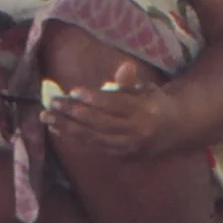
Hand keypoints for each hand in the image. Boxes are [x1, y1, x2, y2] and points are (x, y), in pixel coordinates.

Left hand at [46, 60, 188, 159]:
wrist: (175, 130)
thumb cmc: (155, 103)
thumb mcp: (147, 88)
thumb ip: (131, 81)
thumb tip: (124, 67)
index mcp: (146, 110)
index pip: (115, 104)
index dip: (93, 98)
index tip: (73, 91)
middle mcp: (137, 130)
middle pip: (100, 121)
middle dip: (73, 112)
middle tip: (54, 102)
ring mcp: (129, 146)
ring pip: (93, 137)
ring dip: (67, 127)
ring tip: (47, 117)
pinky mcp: (122, 155)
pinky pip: (94, 146)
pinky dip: (75, 137)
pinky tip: (59, 129)